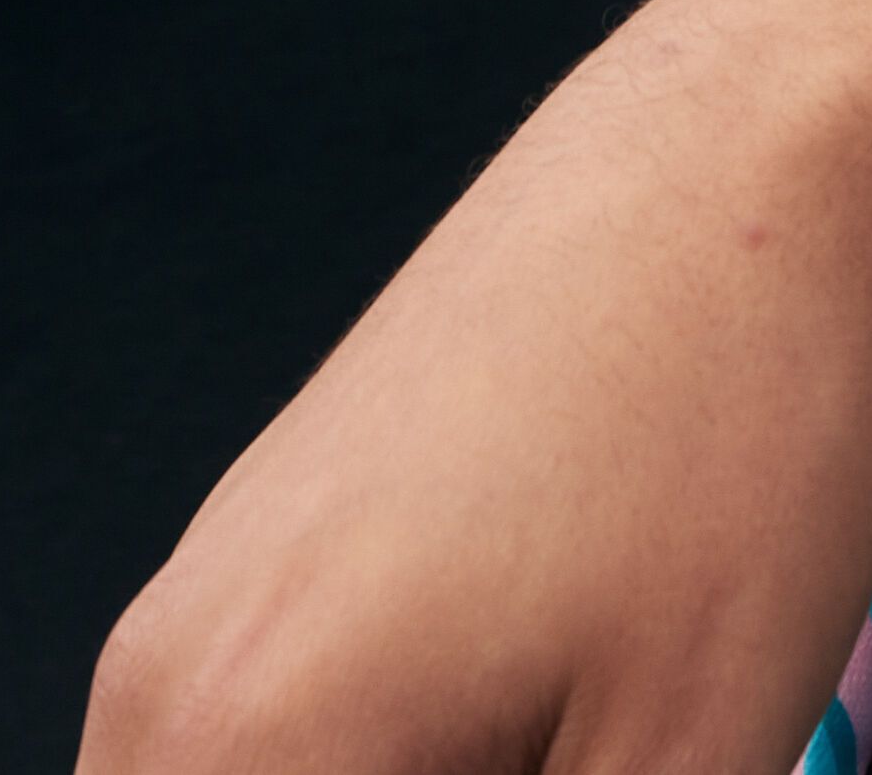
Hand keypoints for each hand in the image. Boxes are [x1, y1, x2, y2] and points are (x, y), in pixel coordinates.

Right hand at [81, 0, 871, 774]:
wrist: (720, 158)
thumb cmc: (721, 451)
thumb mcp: (687, 759)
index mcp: (236, 764)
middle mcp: (151, 704)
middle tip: (603, 765)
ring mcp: (184, 625)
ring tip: (592, 741)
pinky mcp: (241, 572)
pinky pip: (253, 771)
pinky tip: (538, 738)